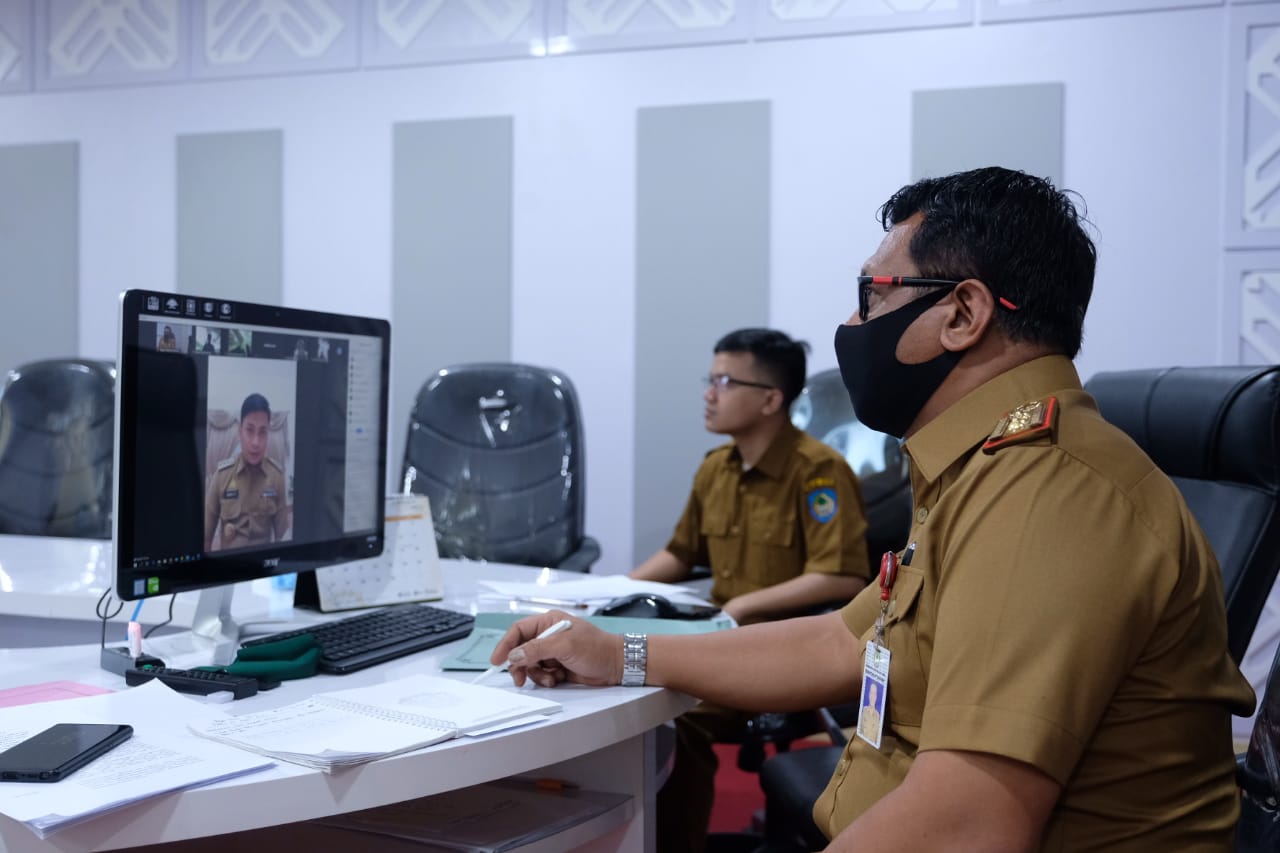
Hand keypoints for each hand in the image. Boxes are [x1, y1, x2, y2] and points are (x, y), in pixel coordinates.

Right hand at [490, 611, 623, 687]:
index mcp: (549, 622)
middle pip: (521, 650)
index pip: (518, 630)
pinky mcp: (558, 666)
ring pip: (530, 665)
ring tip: (551, 679)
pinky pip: (541, 674)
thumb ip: (537, 649)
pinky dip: (546, 680)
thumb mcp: (565, 645)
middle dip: (520, 665)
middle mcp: (548, 635)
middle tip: (519, 679)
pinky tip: (558, 679)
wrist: (617, 664)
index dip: (505, 645)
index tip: (497, 660)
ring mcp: (553, 652)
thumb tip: (514, 656)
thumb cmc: (596, 648)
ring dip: (536, 675)